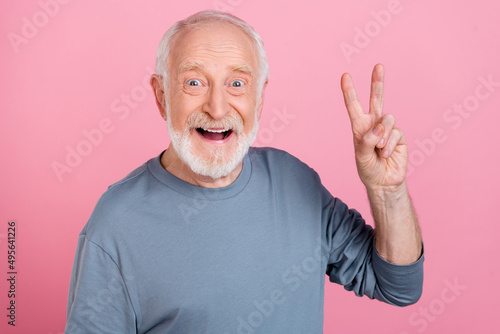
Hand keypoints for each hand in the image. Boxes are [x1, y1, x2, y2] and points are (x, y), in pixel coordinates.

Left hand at [340, 64, 407, 190]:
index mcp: (359, 126)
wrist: (383, 182)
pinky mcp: (399, 136)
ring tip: (379, 148)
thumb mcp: (361, 156)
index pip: (353, 106)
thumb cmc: (368, 169)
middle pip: (376, 99)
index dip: (349, 91)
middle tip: (379, 65)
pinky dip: (389, 144)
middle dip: (377, 82)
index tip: (345, 76)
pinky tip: (386, 154)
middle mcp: (374, 124)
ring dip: (382, 135)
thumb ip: (368, 140)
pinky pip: (395, 133)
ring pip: (387, 118)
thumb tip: (380, 126)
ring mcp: (388, 129)